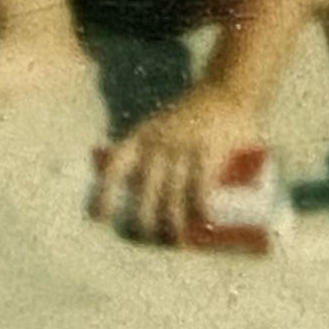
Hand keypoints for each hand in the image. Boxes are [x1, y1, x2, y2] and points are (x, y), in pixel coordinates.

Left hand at [96, 85, 262, 242]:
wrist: (229, 86)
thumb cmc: (193, 112)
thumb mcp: (161, 122)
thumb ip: (145, 145)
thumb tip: (123, 177)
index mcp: (142, 136)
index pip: (115, 168)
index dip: (104, 195)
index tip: (99, 219)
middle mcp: (158, 143)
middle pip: (145, 192)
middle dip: (144, 221)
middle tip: (150, 239)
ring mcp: (183, 146)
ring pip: (172, 195)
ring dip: (173, 223)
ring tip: (177, 242)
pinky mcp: (208, 149)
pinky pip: (200, 184)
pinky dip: (201, 206)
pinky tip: (204, 221)